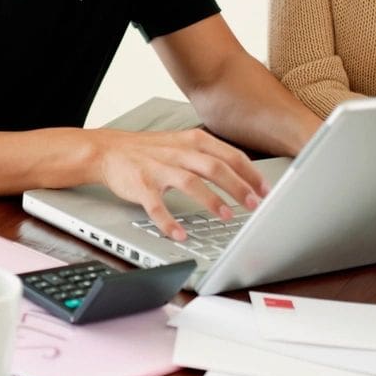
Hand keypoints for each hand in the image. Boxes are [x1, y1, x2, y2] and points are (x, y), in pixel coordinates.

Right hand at [91, 128, 268, 240]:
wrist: (108, 150)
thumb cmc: (149, 151)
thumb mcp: (182, 144)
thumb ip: (210, 156)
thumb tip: (244, 176)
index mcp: (192, 141)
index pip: (230, 155)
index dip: (250, 174)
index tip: (266, 191)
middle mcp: (177, 152)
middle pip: (215, 167)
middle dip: (238, 187)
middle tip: (255, 205)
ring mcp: (158, 168)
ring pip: (190, 182)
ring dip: (211, 200)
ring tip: (226, 216)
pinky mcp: (140, 185)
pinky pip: (156, 206)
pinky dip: (168, 221)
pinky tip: (179, 234)